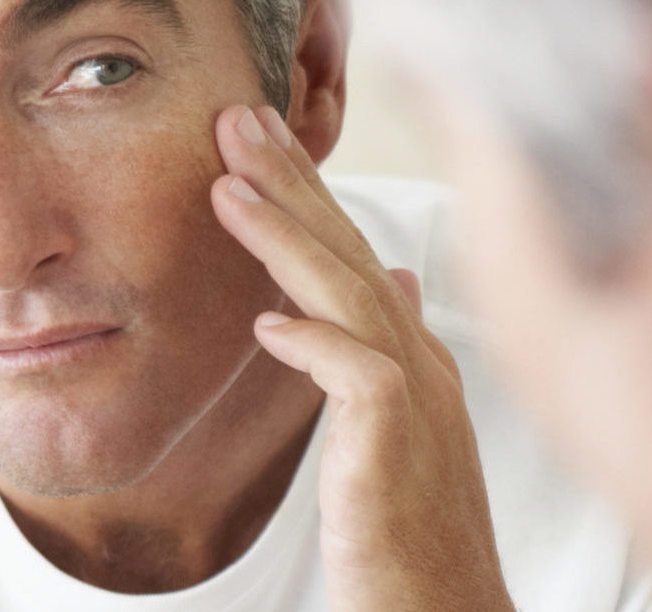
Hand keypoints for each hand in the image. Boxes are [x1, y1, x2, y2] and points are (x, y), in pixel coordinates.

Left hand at [210, 104, 512, 611]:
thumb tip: (394, 281)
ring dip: (288, 237)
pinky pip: (360, 378)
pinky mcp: (400, 450)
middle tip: (237, 116)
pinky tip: (265, 323)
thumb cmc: (412, 534)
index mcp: (416, 356)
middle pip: (352, 253)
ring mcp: (419, 404)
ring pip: (352, 296)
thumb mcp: (400, 430)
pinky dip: (314, 342)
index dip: (307, 194)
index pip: (355, 253)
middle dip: (293, 181)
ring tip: (227, 186)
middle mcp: (423, 364)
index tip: (256, 142)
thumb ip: (390, 353)